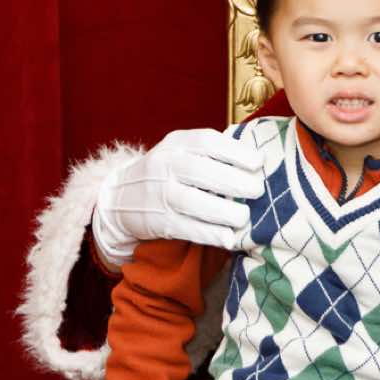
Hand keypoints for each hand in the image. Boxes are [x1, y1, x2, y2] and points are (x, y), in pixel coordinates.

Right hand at [91, 128, 261, 267]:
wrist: (120, 197)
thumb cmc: (167, 171)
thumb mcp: (183, 150)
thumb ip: (213, 152)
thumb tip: (258, 162)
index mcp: (176, 143)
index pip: (207, 142)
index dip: (236, 152)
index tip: (259, 163)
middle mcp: (165, 165)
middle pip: (201, 171)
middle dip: (234, 182)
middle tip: (257, 190)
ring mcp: (159, 194)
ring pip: (194, 203)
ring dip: (224, 212)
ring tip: (244, 217)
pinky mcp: (158, 221)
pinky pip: (186, 228)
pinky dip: (210, 234)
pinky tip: (228, 237)